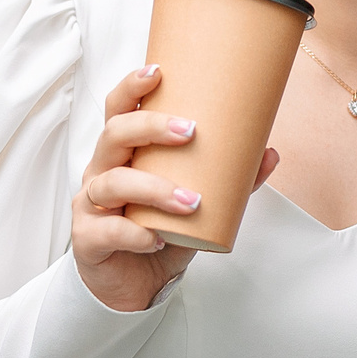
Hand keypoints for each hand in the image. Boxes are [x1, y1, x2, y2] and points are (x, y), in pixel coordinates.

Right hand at [71, 64, 278, 312]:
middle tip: (190, 131)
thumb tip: (270, 152)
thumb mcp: (199, 204)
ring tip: (191, 201)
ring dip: (154, 188)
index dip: (131, 87)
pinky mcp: (87, 239)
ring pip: (112, 183)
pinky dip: (133, 233)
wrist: (135, 286)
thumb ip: (231, 180)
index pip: (118, 109)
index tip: (158, 71)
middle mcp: (101, 171)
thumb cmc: (161, 232)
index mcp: (123, 154)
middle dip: (150, 127)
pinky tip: (155, 238)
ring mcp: (91, 205)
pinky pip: (106, 231)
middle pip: (113, 135)